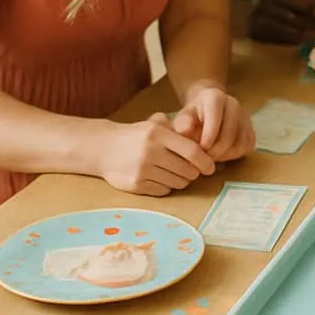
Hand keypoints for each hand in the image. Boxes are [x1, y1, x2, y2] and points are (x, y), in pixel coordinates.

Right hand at [96, 114, 216, 196]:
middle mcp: (151, 152)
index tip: (211, 167)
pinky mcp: (136, 185)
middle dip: (194, 173)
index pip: (192, 152)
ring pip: (177, 183)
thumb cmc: (136, 136)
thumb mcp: (155, 124)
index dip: (206, 162)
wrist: (102, 148)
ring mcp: (142, 170)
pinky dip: (167, 187)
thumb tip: (206, 141)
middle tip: (192, 170)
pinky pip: (163, 191)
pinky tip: (161, 178)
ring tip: (176, 173)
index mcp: (159, 134)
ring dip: (182, 180)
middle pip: (187, 170)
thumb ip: (178, 129)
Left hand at [172, 86, 254, 161]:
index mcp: (215, 98)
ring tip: (212, 155)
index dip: (207, 138)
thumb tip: (186, 130)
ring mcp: (245, 116)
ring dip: (225, 154)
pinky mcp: (251, 128)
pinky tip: (222, 153)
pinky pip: (247, 145)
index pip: (215, 119)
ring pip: (240, 142)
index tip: (199, 149)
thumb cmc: (192, 116)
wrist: (206, 108)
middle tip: (204, 157)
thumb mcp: (182, 117)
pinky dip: (235, 154)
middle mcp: (234, 104)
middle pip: (229, 135)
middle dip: (215, 151)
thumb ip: (182, 124)